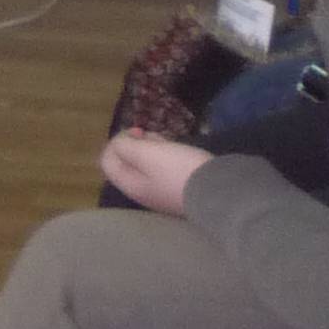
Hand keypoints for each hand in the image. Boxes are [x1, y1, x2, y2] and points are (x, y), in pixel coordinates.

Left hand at [99, 131, 213, 216]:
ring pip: (148, 165)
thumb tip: (118, 144)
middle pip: (128, 163)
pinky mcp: (181, 192)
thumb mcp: (146, 154)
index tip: (136, 133)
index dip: (116, 141)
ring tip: (168, 142)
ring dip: (154, 150)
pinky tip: (180, 152)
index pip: (107, 161)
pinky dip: (168, 158)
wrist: (221, 192)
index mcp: (131, 186)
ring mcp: (163, 195)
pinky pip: (166, 171)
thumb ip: (125, 147)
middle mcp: (144, 194)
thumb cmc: (178, 169)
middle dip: (137, 144)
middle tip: (153, 137)